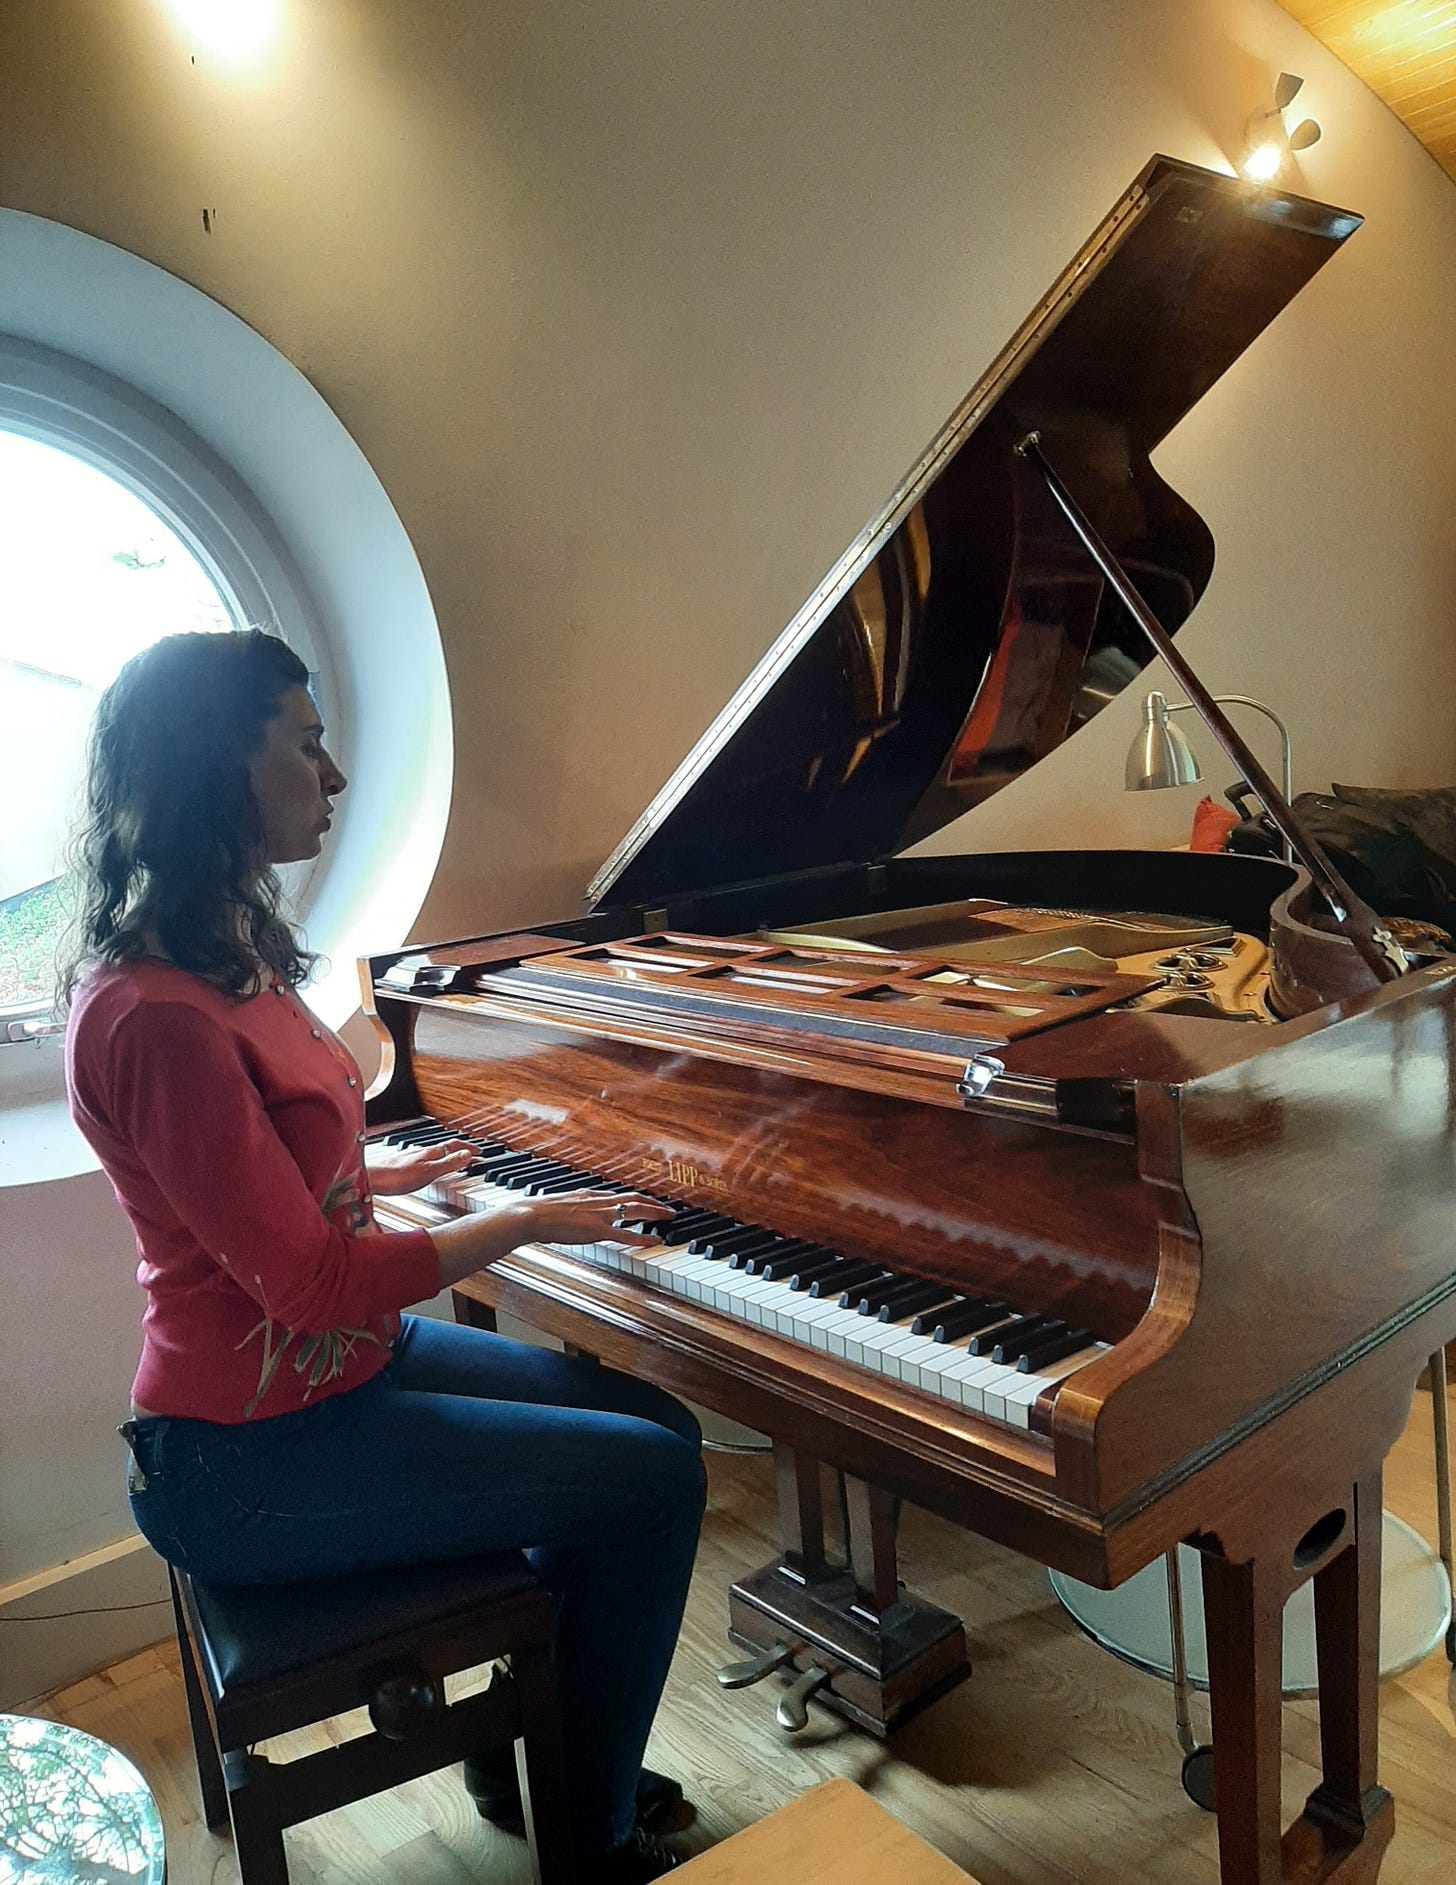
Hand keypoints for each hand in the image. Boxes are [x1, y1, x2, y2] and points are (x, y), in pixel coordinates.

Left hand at [365, 1137, 475, 1196]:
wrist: (370, 1179)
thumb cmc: (396, 1177)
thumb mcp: (428, 1172)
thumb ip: (448, 1163)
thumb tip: (468, 1154)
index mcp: (430, 1152)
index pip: (455, 1146)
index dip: (468, 1148)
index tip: (480, 1151)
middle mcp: (421, 1151)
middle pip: (445, 1147)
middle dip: (460, 1150)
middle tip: (471, 1154)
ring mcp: (411, 1156)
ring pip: (433, 1152)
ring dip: (447, 1154)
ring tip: (453, 1158)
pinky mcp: (401, 1163)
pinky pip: (423, 1158)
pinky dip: (432, 1160)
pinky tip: (426, 1165)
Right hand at [520, 1190, 673, 1251]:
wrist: (532, 1215)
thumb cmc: (541, 1212)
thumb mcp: (562, 1205)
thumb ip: (574, 1207)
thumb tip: (575, 1213)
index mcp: (590, 1195)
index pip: (620, 1194)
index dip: (637, 1198)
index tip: (648, 1202)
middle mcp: (599, 1201)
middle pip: (634, 1198)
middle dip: (654, 1203)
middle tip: (669, 1209)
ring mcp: (600, 1214)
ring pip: (635, 1210)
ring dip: (655, 1213)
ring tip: (669, 1218)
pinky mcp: (597, 1230)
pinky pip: (626, 1234)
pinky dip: (643, 1237)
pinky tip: (655, 1240)